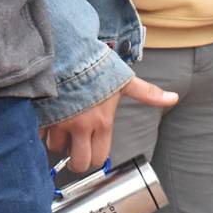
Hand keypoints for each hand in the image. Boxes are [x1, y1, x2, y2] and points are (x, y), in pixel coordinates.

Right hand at [42, 76, 177, 171]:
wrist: (67, 49)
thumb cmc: (96, 65)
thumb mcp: (124, 80)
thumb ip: (148, 93)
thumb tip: (174, 98)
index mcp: (102, 123)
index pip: (99, 159)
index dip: (96, 155)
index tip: (92, 146)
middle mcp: (80, 127)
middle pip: (78, 163)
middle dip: (77, 156)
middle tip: (76, 143)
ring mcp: (59, 122)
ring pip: (56, 148)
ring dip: (58, 140)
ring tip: (62, 124)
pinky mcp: (41, 115)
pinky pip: (39, 134)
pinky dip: (42, 130)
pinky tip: (48, 117)